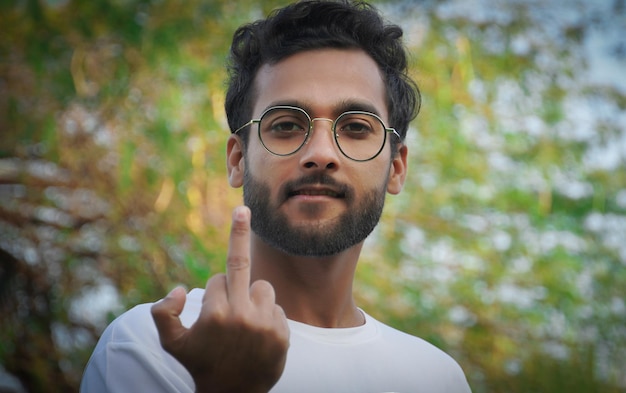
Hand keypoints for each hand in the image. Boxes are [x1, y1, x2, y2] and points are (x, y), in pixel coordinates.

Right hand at [151, 206, 289, 392]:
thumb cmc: (200, 365)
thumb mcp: (171, 344)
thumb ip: (163, 314)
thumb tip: (180, 288)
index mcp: (214, 313)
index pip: (217, 279)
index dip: (215, 292)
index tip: (215, 309)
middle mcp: (240, 315)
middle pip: (241, 265)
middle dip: (239, 233)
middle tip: (242, 209)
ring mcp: (264, 324)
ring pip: (263, 287)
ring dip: (254, 297)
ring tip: (247, 324)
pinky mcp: (283, 333)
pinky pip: (277, 308)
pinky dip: (268, 316)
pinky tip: (259, 337)